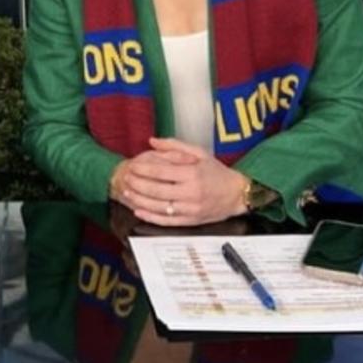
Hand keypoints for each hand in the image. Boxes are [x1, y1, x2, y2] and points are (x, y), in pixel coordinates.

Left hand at [122, 138, 247, 226]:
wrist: (236, 194)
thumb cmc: (217, 172)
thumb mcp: (199, 153)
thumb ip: (174, 146)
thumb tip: (152, 141)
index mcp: (193, 174)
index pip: (162, 172)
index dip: (144, 169)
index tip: (132, 166)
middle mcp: (191, 193)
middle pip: (157, 190)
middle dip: (138, 184)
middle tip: (126, 178)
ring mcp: (191, 209)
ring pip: (159, 207)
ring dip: (140, 200)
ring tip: (128, 193)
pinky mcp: (191, 221)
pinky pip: (167, 222)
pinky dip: (151, 218)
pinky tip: (139, 211)